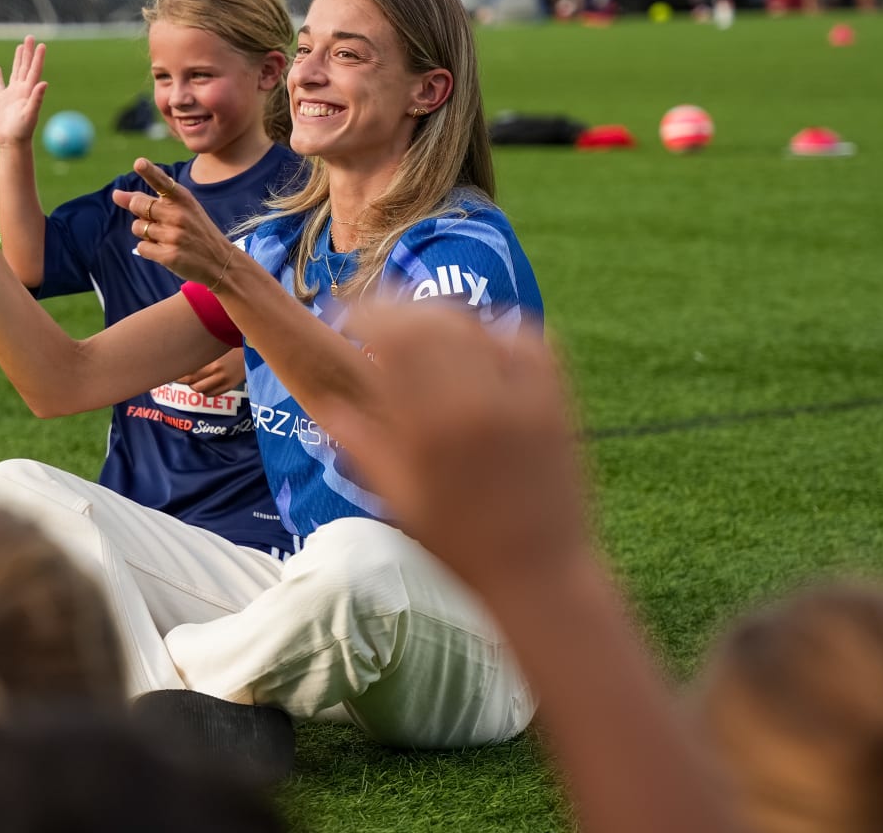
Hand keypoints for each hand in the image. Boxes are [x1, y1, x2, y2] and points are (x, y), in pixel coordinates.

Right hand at [0, 36, 47, 147]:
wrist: (11, 142)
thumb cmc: (22, 131)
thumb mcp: (31, 114)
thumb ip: (37, 98)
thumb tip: (44, 83)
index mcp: (29, 91)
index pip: (35, 70)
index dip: (38, 57)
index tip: (42, 44)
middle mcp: (21, 90)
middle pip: (26, 66)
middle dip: (28, 52)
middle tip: (31, 37)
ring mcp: (11, 94)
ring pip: (15, 72)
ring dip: (18, 59)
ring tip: (21, 47)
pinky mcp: (0, 100)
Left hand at [112, 159, 236, 287]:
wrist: (220, 261)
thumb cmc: (194, 230)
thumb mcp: (179, 209)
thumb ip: (147, 200)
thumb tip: (116, 194)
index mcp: (183, 198)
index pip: (162, 182)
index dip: (149, 171)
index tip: (139, 163)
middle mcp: (178, 214)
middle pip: (138, 205)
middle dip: (139, 211)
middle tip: (157, 219)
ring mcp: (174, 235)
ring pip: (137, 227)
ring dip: (145, 233)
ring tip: (167, 237)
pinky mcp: (169, 256)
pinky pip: (141, 247)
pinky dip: (148, 249)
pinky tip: (166, 250)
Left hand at [178, 349, 245, 396]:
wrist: (254, 349)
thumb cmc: (232, 343)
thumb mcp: (217, 346)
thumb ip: (203, 353)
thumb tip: (184, 358)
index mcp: (213, 361)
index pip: (189, 373)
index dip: (179, 375)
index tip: (174, 372)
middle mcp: (218, 372)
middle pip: (193, 384)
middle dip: (185, 382)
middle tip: (180, 377)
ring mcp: (225, 381)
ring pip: (201, 390)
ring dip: (195, 386)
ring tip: (194, 379)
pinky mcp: (230, 386)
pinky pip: (211, 394)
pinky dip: (205, 391)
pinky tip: (205, 383)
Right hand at [310, 307, 589, 589]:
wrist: (538, 574)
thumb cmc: (459, 546)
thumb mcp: (399, 498)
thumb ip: (362, 445)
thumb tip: (327, 405)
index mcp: (427, 426)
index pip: (392, 335)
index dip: (366, 313)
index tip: (348, 316)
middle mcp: (474, 400)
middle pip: (431, 319)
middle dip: (399, 308)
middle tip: (382, 317)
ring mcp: (521, 396)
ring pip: (477, 324)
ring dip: (444, 317)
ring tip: (426, 329)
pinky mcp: (555, 400)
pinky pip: (527, 339)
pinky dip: (499, 331)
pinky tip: (481, 341)